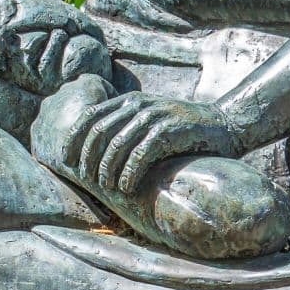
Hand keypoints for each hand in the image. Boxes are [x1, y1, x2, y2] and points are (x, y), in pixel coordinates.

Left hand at [54, 91, 241, 198]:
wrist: (225, 125)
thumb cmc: (185, 131)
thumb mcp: (152, 122)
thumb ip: (128, 128)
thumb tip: (97, 154)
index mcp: (130, 101)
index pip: (90, 116)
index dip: (73, 139)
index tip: (64, 160)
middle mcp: (139, 105)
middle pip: (100, 131)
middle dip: (89, 159)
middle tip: (88, 181)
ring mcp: (155, 115)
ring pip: (118, 143)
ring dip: (108, 169)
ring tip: (108, 188)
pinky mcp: (170, 129)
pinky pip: (141, 152)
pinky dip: (130, 172)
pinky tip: (126, 187)